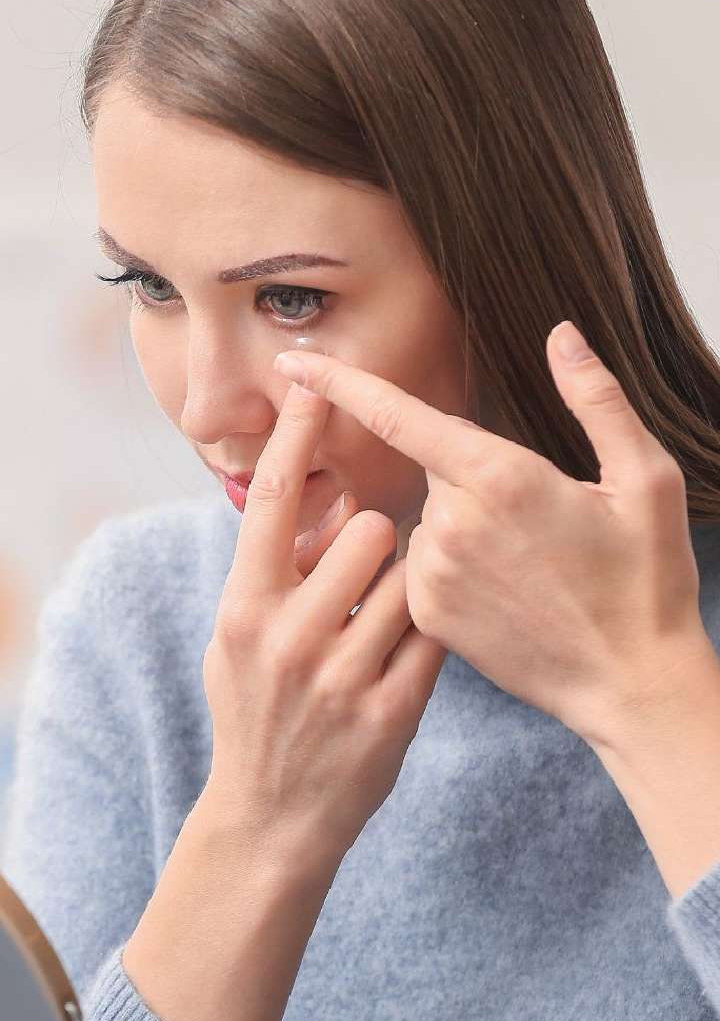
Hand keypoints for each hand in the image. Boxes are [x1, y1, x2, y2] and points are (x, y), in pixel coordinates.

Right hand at [202, 381, 446, 877]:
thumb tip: (328, 498)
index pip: (272, 499)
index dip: (296, 432)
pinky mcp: (390, 712)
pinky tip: (404, 650)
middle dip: (379, 532)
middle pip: (366, 530)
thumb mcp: (238, 638)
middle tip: (372, 559)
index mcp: (243, 607)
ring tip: (383, 611)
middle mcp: (287, 635)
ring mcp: (339, 676)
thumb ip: (275, 570)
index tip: (317, 382)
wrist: (268, 820)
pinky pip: (434, 635)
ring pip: (410, 578)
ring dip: (408, 579)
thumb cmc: (254, 711)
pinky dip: (429, 629)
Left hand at [272, 320, 710, 750]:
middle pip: (435, 470)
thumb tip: (561, 334)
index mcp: (500, 477)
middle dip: (472, 478)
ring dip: (463, 527)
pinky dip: (452, 569)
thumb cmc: (646, 580)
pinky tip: (502, 594)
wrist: (632, 685)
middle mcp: (452, 524)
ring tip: (525, 566)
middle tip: (537, 520)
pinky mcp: (430, 616)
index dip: (341, 383)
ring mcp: (435, 575)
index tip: (292, 361)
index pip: (399, 415)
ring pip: (428, 521)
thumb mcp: (645, 480)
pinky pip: (423, 568)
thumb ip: (596, 399)